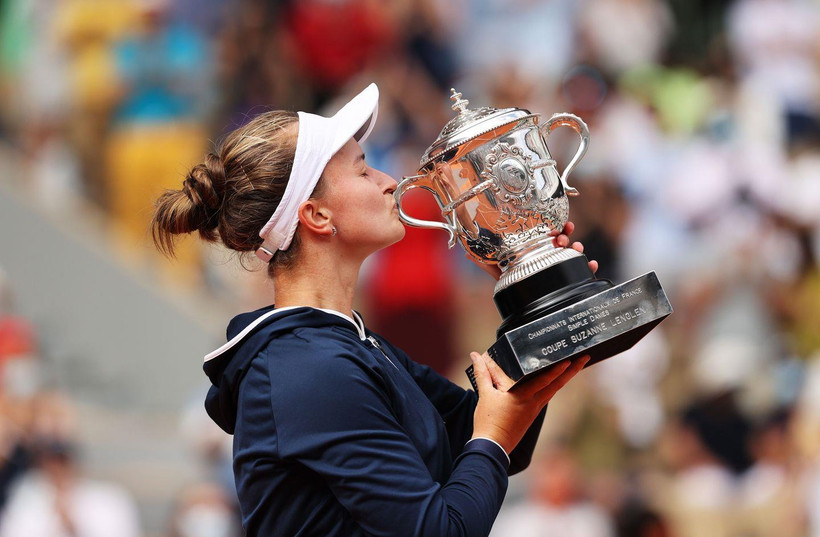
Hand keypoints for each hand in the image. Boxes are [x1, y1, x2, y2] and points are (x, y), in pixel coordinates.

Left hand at [467, 221, 597, 279]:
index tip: (562, 223)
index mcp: (536, 250)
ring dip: (577, 248)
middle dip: (566, 236)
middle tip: (564, 238)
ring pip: (573, 254)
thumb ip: (486, 263)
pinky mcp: (568, 280)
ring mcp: (560, 267)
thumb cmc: (513, 284)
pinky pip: (582, 272)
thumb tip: (468, 253)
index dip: (556, 227)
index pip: (548, 234)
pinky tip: (591, 265)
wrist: (522, 306)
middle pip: (563, 241)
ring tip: (577, 249)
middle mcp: (550, 257)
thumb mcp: (499, 273)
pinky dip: (589, 267)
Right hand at [469, 352, 589, 453]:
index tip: (570, 358)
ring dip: (564, 378)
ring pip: (553, 390)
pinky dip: (552, 387)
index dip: (558, 368)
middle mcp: (533, 402)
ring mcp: (534, 409)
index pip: (545, 379)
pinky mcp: (531, 415)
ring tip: (573, 367)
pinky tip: (553, 383)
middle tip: (584, 357)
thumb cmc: (488, 421)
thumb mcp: (485, 394)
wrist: (492, 447)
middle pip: (557, 383)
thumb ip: (482, 372)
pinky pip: (545, 397)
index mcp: (523, 396)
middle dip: (572, 370)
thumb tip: (475, 355)